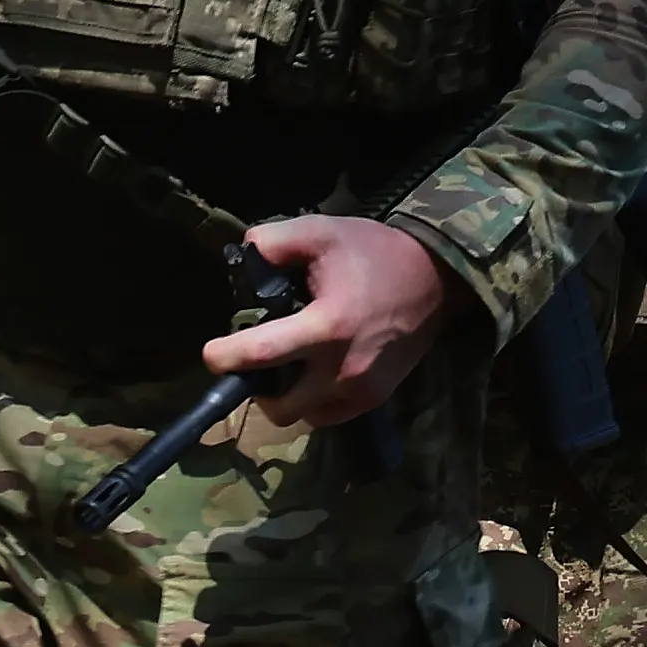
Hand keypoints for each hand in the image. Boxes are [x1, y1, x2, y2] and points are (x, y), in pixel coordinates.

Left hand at [213, 214, 454, 426]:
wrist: (435, 279)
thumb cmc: (374, 253)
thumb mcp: (321, 231)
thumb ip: (273, 240)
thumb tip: (241, 258)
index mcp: (328, 326)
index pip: (263, 353)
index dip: (227, 357)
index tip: (211, 354)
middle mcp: (343, 369)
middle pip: (277, 405)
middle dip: (255, 386)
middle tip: (252, 359)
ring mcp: (360, 391)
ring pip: (299, 415)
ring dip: (282, 395)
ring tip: (283, 364)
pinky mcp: (373, 400)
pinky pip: (324, 416)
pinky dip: (309, 401)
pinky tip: (310, 373)